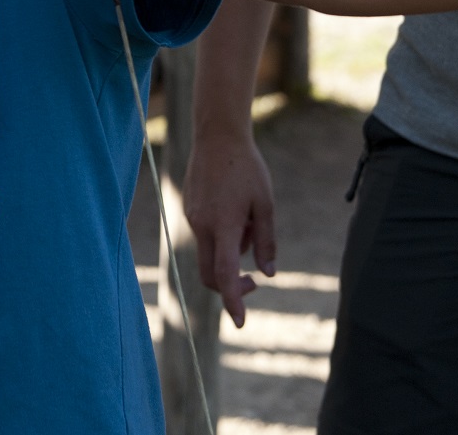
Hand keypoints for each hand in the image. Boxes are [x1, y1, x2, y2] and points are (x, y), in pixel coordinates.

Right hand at [183, 131, 276, 327]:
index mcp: (223, 225)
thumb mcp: (266, 204)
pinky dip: (221, 237)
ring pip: (209, 253)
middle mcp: (202, 225)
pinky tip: (235, 209)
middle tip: (252, 282)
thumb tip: (267, 273)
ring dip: (229, 253)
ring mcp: (192, 218)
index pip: (224, 274)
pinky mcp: (189, 210)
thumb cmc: (247, 168)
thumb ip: (266, 241)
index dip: (232, 301)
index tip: (240, 322)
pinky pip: (205, 235)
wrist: (217, 136)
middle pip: (210, 274)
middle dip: (229, 286)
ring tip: (249, 220)